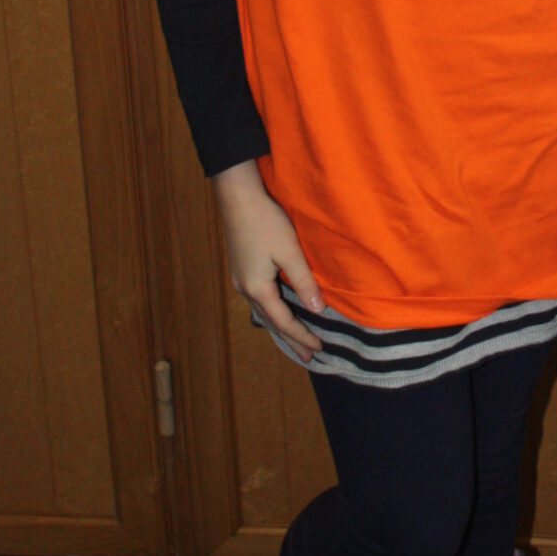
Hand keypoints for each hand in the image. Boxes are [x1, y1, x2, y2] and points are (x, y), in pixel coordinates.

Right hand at [212, 161, 324, 363]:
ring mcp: (240, 280)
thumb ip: (303, 282)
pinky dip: (272, 311)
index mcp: (257, 288)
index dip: (302, 336)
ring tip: (294, 339)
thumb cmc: (266, 222)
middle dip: (290, 339)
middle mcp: (245, 289)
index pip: (283, 322)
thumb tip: (317, 309)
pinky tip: (279, 310)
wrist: (238, 198)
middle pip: (271, 322)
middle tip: (307, 357)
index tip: (319, 348)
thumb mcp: (290, 252)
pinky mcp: (241, 269)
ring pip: (263, 311)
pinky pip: (259, 300)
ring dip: (280, 326)